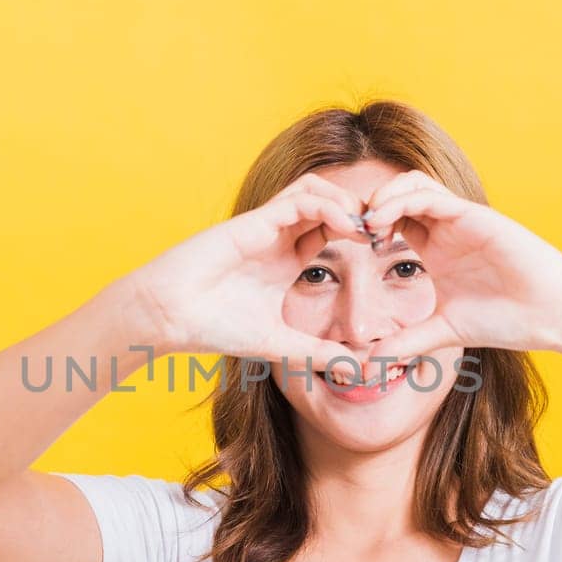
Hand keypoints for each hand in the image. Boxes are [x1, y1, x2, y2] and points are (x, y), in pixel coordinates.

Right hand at [124, 174, 373, 370]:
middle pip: (330, 205)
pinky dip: (329, 205)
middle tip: (389, 232)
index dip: (362, 236)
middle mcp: (280, 238)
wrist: (171, 317)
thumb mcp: (279, 343)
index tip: (388, 254)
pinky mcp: (255, 220)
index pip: (333, 232)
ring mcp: (267, 226)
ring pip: (317, 191)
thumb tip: (356, 369)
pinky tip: (349, 226)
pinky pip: (300, 199)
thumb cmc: (215, 327)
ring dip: (348, 203)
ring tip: (370, 227)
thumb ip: (315, 352)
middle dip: (362, 213)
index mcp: (288, 261)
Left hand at [357, 170, 561, 363]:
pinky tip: (381, 222)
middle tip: (344, 229)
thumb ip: (409, 341)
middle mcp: (445, 229)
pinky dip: (401, 201)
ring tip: (362, 223)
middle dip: (366, 207)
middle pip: (397, 196)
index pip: (391, 223)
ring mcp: (460, 219)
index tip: (339, 249)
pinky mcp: (475, 215)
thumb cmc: (509, 320)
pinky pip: (430, 195)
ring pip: (411, 185)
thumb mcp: (445, 331)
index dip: (363, 229)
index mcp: (436, 251)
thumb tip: (372, 361)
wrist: (554, 315)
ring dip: (381, 198)